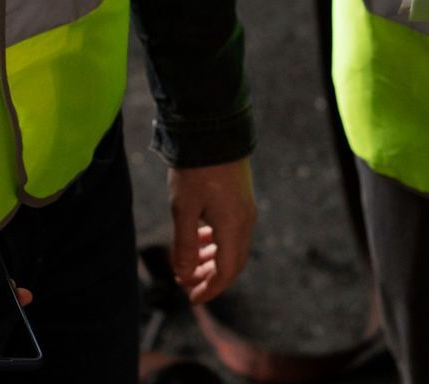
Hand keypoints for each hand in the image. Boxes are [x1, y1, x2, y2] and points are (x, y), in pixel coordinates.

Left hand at [167, 158, 255, 303]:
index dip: (209, 289)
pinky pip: (232, 231)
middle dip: (210, 278)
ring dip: (211, 260)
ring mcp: (245, 209)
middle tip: (186, 284)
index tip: (191, 298)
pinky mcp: (241, 199)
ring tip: (189, 264)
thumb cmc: (195, 169)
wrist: (213, 131)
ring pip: (232, 247)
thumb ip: (185, 245)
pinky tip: (199, 238)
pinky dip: (216, 242)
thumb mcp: (183, 209)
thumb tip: (183, 275)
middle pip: (232, 263)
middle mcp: (245, 221)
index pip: (225, 272)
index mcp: (233, 227)